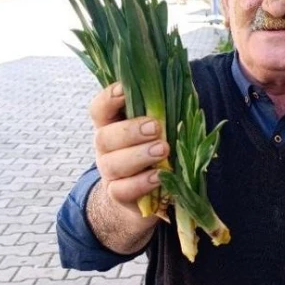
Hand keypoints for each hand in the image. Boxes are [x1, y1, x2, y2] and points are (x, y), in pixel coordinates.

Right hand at [91, 82, 168, 217]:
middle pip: (104, 137)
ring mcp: (109, 173)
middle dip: (130, 131)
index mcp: (112, 126)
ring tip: (162, 149)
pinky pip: (122, 190)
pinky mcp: (118, 195)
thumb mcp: (157, 131)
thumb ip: (162, 113)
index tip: (124, 89)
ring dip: (138, 155)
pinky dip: (141, 182)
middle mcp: (105, 149)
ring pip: (113, 164)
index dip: (108, 98)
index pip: (99, 109)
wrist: (144, 196)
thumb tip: (184, 88)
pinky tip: (158, 176)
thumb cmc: (154, 154)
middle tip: (156, 127)